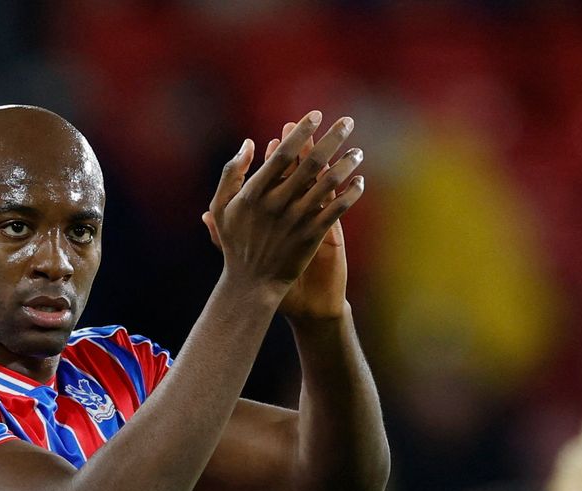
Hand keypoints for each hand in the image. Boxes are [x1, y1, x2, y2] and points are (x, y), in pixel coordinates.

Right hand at [203, 112, 364, 301]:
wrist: (251, 284)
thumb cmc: (235, 242)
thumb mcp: (221, 206)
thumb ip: (232, 172)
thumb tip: (250, 144)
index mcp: (254, 193)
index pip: (282, 154)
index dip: (301, 133)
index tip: (315, 115)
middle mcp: (277, 203)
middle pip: (310, 163)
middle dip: (332, 139)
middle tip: (347, 122)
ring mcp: (296, 220)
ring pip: (327, 184)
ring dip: (346, 164)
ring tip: (358, 151)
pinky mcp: (312, 237)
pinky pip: (336, 210)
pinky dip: (350, 194)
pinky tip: (360, 181)